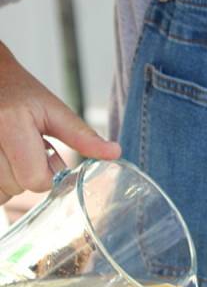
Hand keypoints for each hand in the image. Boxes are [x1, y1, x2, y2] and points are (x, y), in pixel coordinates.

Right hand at [0, 42, 120, 203]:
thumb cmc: (20, 92)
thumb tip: (115, 153)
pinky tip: (2, 158)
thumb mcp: (53, 108)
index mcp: (11, 124)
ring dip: (10, 180)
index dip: (47, 171)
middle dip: (28, 173)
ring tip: (11, 151)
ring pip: (1, 194)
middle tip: (25, 146)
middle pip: (16, 188)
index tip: (46, 151)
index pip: (34, 178)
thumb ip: (82, 135)